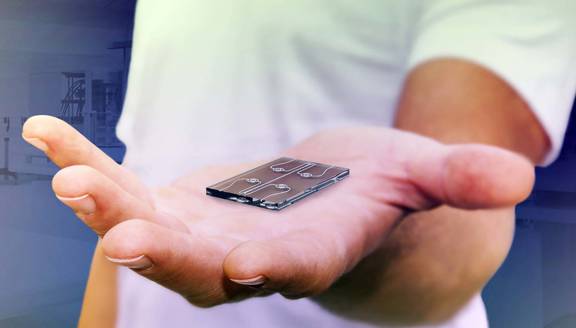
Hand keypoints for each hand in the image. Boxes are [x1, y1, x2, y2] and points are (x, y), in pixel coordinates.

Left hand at [22, 116, 532, 306]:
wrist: (326, 200)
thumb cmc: (378, 191)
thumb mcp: (420, 176)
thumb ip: (458, 181)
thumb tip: (518, 178)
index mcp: (312, 251)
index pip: (293, 268)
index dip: (270, 267)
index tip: (241, 263)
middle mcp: (248, 254)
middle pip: (202, 264)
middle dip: (162, 249)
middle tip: (111, 226)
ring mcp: (203, 232)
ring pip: (148, 227)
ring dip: (104, 202)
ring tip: (65, 169)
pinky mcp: (174, 204)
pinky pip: (122, 185)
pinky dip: (85, 161)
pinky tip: (43, 132)